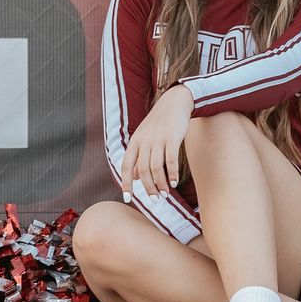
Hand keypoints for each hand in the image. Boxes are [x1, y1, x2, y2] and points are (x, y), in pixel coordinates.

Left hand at [120, 84, 193, 200]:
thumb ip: (139, 157)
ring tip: (165, 193)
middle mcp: (144, 141)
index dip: (126, 183)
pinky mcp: (172, 138)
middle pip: (143, 170)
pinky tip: (174, 182)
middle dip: (148, 188)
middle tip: (155, 198)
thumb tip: (134, 178)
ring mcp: (158, 139)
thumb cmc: (159, 123)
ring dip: (161, 184)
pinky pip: (171, 161)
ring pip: (156, 168)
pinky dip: (172, 174)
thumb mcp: (145, 138)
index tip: (128, 198)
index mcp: (135, 142)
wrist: (175, 102)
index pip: (126, 166)